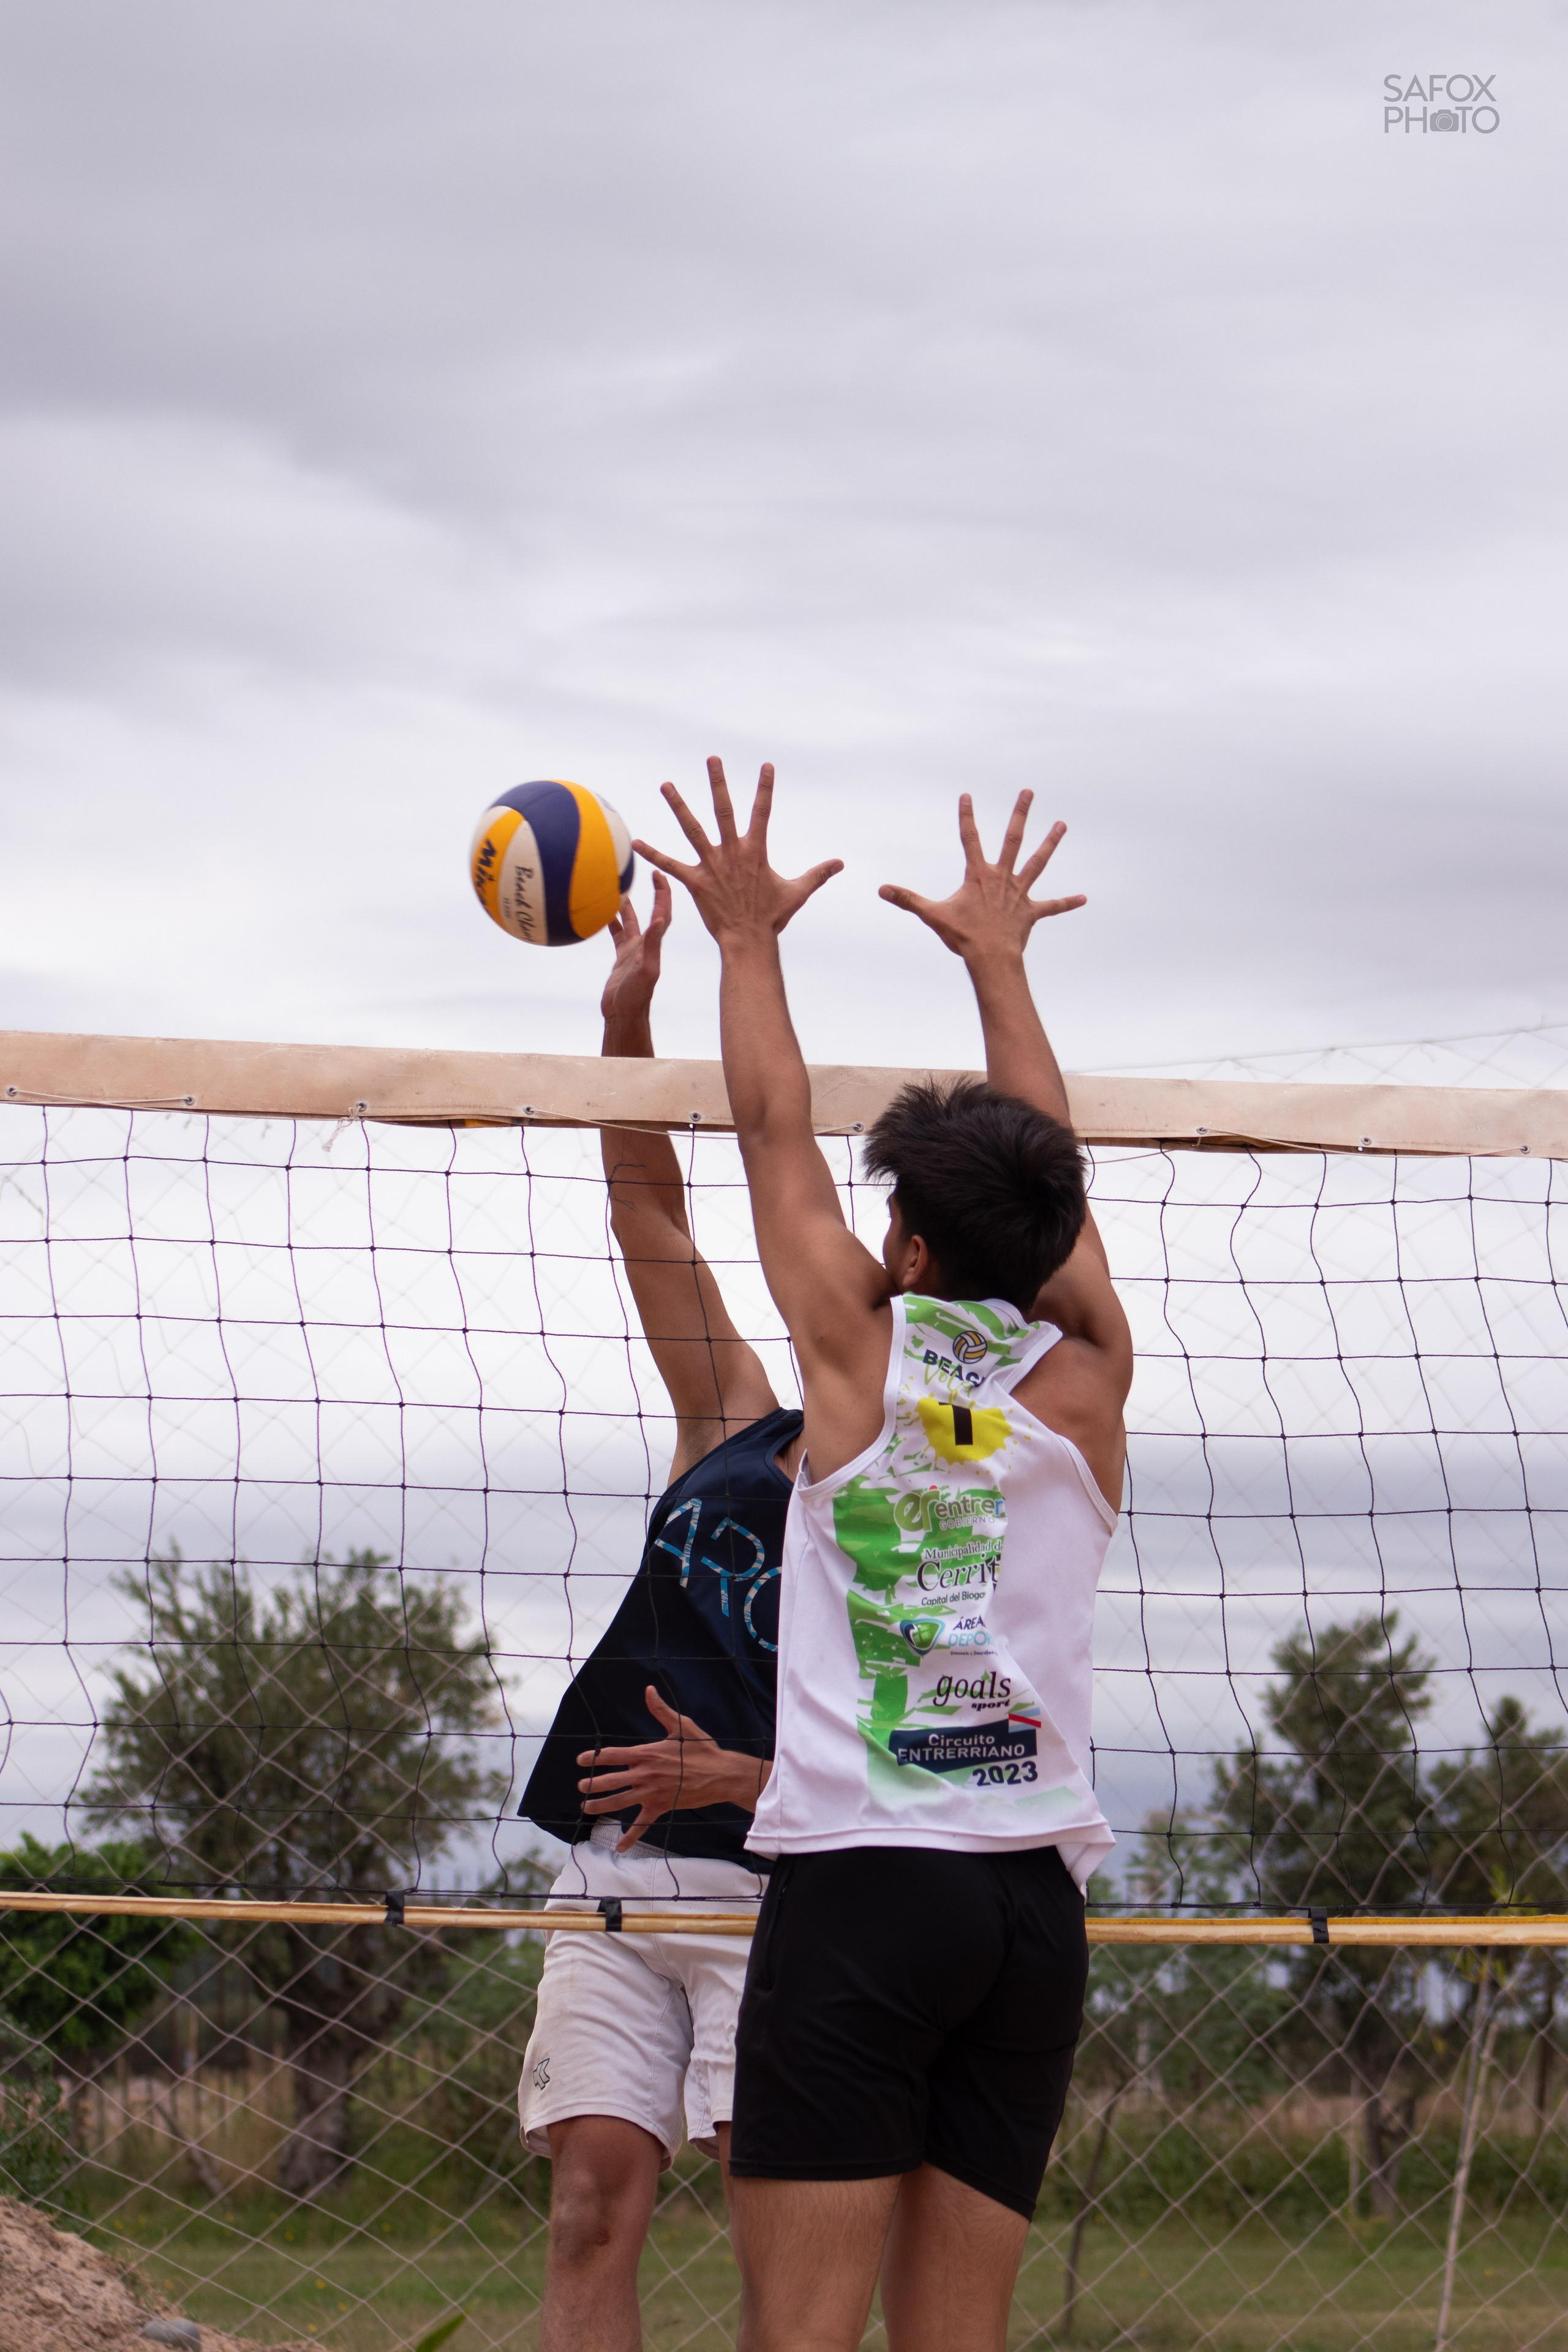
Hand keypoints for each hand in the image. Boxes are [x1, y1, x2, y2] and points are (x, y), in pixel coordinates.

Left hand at [577, 1687, 767, 1850]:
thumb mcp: (681, 1726)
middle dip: (593, 1784)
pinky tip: (619, 1847)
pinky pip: (642, 1824)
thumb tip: (649, 1689)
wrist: (721, 1774)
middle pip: (611, 1780)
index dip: (594, 1757)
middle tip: (580, 1787)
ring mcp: (652, 1792)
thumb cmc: (702, 1749)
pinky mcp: (661, 1807)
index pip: (613, 1755)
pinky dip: (631, 1837)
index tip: (580, 1760)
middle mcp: (645, 1774)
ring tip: (586, 1808)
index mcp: (647, 1753)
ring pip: (620, 1801)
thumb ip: (660, 1710)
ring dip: (601, 1805)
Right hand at [600, 874, 672, 1025]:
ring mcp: (633, 951)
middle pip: (651, 912)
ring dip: (626, 905)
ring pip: (630, 921)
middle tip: (645, 872)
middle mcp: (646, 944)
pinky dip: (611, 922)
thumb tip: (659, 919)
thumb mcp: (645, 969)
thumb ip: (652, 945)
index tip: (659, 873)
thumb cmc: (636, 996)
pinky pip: (616, 935)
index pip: (662, 913)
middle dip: (652, 892)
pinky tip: (601, 913)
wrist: (624, 1014)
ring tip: (619, 886)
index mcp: (653, 944)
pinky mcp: (622, 958)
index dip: (663, 893)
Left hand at [633, 757, 841, 948]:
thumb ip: (818, 874)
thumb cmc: (773, 917)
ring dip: (678, 806)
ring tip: (666, 785)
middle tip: (712, 759)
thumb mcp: (798, 892)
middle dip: (718, 783)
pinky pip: (671, 865)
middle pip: (723, 810)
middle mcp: (732, 852)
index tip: (766, 766)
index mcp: (756, 851)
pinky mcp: (695, 882)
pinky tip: (636, 842)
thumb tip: (841, 863)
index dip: (765, 788)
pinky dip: (653, 854)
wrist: (749, 940)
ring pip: (692, 829)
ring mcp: (712, 866)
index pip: (762, 812)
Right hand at [880, 791, 1084, 964]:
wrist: (991, 958)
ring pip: (1037, 862)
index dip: (967, 816)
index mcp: (979, 875)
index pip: (969, 838)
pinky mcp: (1031, 912)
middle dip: (1021, 813)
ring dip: (1050, 843)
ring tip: (1062, 824)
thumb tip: (881, 889)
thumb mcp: (932, 915)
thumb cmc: (963, 936)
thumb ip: (907, 900)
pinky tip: (1084, 898)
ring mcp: (1019, 893)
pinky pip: (1052, 907)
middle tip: (1028, 791)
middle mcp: (1002, 878)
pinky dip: (1068, 903)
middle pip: (1013, 839)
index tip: (967, 795)